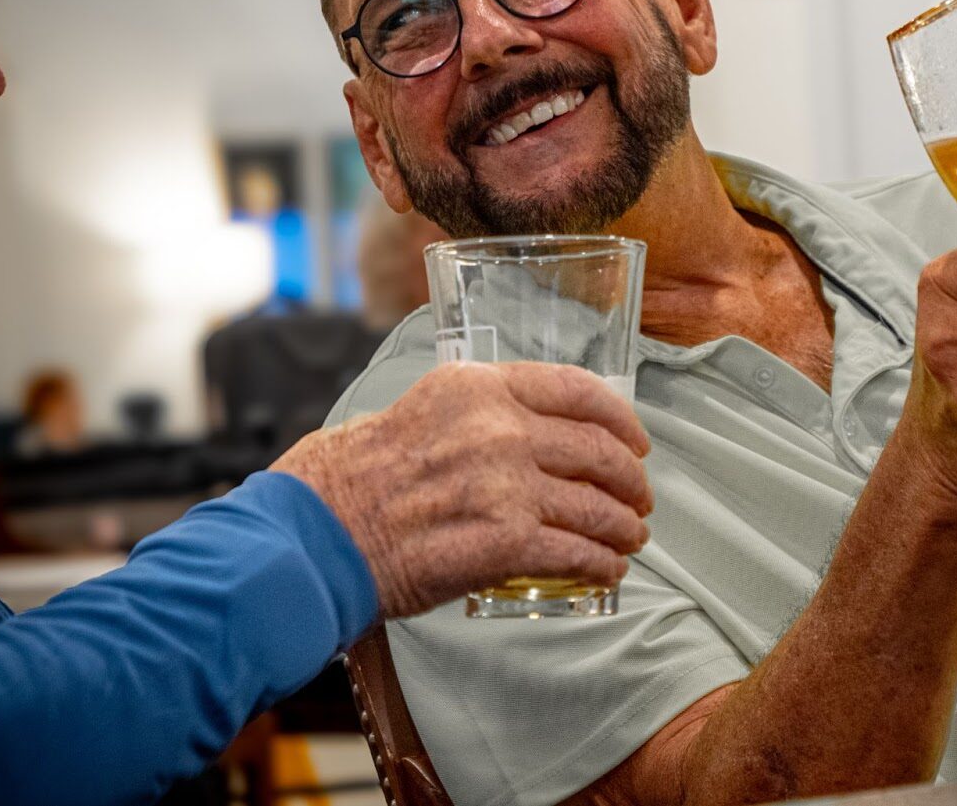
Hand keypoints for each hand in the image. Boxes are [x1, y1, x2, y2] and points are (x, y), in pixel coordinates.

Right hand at [273, 362, 652, 617]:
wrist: (318, 532)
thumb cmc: (358, 475)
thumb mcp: (424, 406)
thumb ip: (481, 411)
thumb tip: (534, 429)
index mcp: (480, 387)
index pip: (578, 389)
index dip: (620, 419)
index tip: (635, 439)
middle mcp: (501, 428)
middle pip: (599, 450)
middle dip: (630, 479)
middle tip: (638, 497)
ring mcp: (507, 485)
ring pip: (598, 505)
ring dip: (624, 526)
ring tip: (630, 538)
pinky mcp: (505, 543)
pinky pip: (578, 553)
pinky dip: (602, 564)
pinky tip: (607, 570)